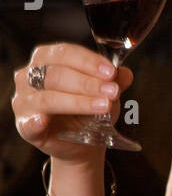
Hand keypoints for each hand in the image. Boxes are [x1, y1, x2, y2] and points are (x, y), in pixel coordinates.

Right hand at [12, 43, 132, 163]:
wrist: (82, 142)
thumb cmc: (89, 110)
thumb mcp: (105, 92)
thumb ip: (115, 80)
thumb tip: (125, 73)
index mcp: (46, 58)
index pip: (64, 53)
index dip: (89, 61)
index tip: (111, 73)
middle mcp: (29, 76)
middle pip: (56, 74)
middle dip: (87, 83)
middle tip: (112, 92)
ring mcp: (23, 100)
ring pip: (48, 98)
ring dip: (78, 102)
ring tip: (103, 106)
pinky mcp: (24, 125)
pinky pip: (28, 123)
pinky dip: (35, 121)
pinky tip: (45, 120)